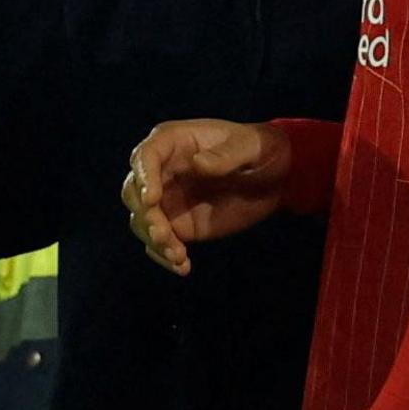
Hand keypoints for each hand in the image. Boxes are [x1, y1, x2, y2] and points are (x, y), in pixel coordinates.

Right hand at [121, 119, 292, 274]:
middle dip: (145, 216)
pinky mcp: (179, 224)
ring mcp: (168, 200)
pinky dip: (165, 256)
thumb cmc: (259, 149)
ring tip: (178, 257)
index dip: (144, 178)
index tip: (151, 201)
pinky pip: (160, 242)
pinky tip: (183, 267)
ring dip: (154, 240)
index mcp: (174, 142)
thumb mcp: (249, 147)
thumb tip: (198, 164)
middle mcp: (163, 171)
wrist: (274, 176)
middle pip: (134, 192)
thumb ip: (226, 155)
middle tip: (163, 236)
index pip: (146, 157)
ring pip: (142, 221)